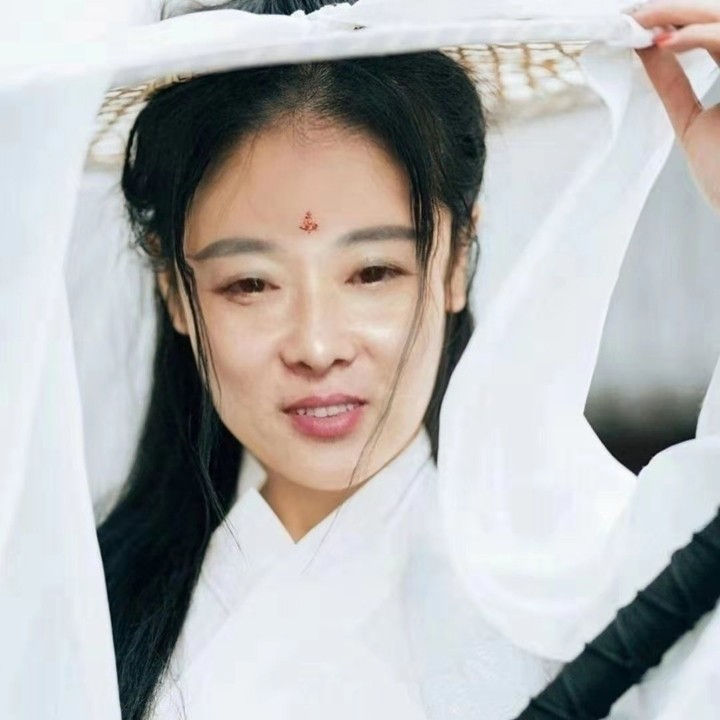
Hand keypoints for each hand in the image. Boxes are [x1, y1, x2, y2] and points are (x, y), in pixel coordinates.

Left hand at [631, 1, 719, 210]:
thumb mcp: (692, 123)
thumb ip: (674, 84)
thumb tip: (649, 51)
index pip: (713, 33)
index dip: (678, 22)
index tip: (636, 23)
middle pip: (719, 17)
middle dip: (674, 11)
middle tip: (633, 16)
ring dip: (679, 14)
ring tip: (641, 22)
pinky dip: (697, 36)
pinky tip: (664, 41)